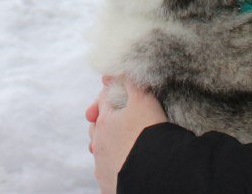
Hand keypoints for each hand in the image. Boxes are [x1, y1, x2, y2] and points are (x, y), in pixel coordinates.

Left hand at [86, 75, 167, 193]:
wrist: (155, 175)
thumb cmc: (149, 135)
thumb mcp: (144, 101)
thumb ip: (130, 81)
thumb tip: (112, 70)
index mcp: (104, 121)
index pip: (103, 101)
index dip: (109, 94)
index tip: (112, 89)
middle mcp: (98, 144)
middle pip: (96, 128)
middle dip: (103, 122)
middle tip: (114, 120)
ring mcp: (102, 167)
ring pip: (100, 152)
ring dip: (107, 146)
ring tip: (119, 145)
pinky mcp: (109, 186)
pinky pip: (107, 173)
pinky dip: (113, 167)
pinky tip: (124, 165)